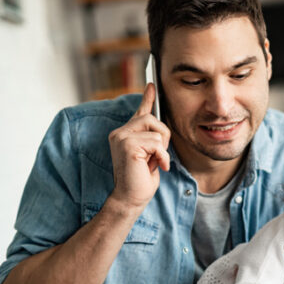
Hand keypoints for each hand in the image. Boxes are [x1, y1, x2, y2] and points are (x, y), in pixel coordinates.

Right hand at [107, 83, 170, 209]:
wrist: (130, 198)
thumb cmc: (141, 180)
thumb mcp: (151, 155)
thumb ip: (153, 139)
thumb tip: (160, 125)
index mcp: (125, 134)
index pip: (139, 112)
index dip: (147, 98)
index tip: (152, 85)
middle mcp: (119, 132)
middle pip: (152, 118)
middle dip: (163, 137)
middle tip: (159, 156)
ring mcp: (121, 137)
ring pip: (156, 130)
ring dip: (162, 149)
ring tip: (154, 163)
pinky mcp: (127, 144)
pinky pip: (157, 142)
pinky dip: (162, 156)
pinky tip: (156, 167)